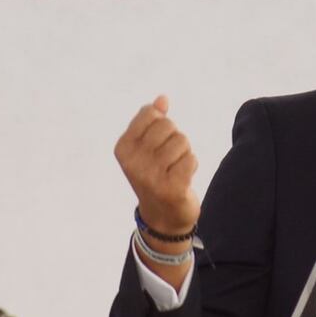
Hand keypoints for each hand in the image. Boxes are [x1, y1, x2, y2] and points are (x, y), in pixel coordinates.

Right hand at [114, 95, 199, 234]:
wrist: (162, 217)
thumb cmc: (156, 175)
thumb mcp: (147, 147)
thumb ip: (153, 121)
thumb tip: (162, 99)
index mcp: (123, 147)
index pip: (150, 113)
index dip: (162, 125)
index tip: (157, 145)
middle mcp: (132, 162)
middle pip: (168, 126)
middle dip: (175, 139)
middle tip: (169, 160)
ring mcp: (150, 176)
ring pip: (182, 142)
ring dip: (184, 154)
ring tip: (175, 170)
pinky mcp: (171, 188)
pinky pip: (191, 159)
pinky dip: (192, 166)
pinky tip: (183, 178)